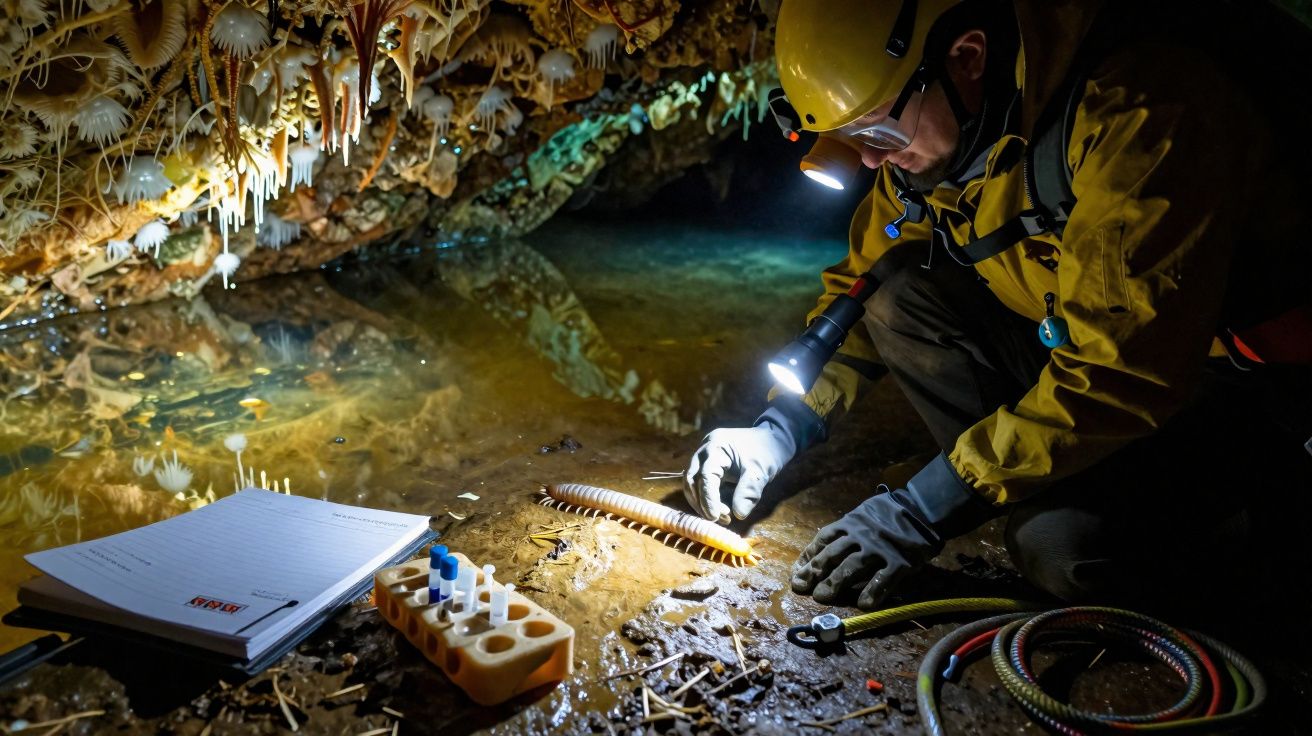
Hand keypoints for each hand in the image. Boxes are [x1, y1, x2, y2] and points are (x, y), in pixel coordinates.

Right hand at [684, 423, 795, 522]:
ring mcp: (703, 457)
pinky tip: (720, 510)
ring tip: (723, 517)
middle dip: (702, 502)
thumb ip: (749, 490)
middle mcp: (705, 450)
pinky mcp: (707, 466)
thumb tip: (738, 514)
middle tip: (719, 519)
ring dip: (701, 503)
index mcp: (716, 446)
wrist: (771, 439)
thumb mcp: (760, 470)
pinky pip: (699, 484)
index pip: (705, 476)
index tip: (714, 517)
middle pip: (692, 480)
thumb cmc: (766, 451)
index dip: (708, 498)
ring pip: (691, 483)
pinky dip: (706, 499)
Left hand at [790, 490, 940, 608]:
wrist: (923, 509)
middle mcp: (861, 535)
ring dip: (835, 583)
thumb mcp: (863, 513)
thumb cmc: (889, 513)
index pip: (822, 540)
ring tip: (821, 598)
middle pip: (832, 556)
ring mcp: (880, 549)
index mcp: (850, 523)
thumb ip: (845, 529)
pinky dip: (872, 593)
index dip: (809, 558)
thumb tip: (821, 549)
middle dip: (815, 573)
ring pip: (851, 567)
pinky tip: (862, 605)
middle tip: (801, 588)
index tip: (798, 573)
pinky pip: (882, 580)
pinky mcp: (900, 562)